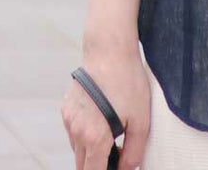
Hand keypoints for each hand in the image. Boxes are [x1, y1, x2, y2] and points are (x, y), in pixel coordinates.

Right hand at [61, 47, 150, 169]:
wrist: (110, 50)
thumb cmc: (128, 82)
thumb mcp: (141, 118)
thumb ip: (134, 150)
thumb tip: (128, 168)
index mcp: (94, 138)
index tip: (115, 168)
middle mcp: (76, 131)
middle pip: (82, 164)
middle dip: (97, 165)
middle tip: (117, 155)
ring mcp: (68, 119)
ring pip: (77, 148)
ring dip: (90, 150)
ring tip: (112, 135)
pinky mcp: (66, 107)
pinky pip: (73, 130)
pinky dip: (85, 134)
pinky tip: (101, 119)